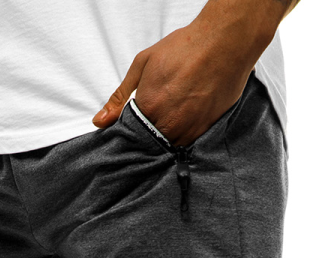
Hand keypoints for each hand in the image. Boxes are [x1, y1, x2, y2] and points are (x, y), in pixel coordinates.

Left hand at [92, 0, 285, 145]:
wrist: (224, 44)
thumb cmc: (186, 49)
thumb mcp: (143, 65)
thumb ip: (120, 96)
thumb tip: (100, 121)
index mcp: (149, 108)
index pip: (129, 136)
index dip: (128, 133)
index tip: (129, 128)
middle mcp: (169, 125)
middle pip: (148, 145)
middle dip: (145, 136)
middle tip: (152, 118)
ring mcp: (189, 131)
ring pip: (167, 147)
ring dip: (163, 137)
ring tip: (168, 116)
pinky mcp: (204, 132)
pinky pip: (186, 144)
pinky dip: (180, 136)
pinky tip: (181, 118)